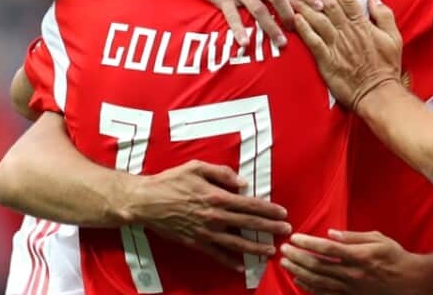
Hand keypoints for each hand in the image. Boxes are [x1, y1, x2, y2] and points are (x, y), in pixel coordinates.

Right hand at [128, 159, 291, 270]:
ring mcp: (206, 232)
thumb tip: (243, 183)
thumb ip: (222, 173)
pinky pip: (216, 254)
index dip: (268, 209)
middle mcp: (215, 216)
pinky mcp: (195, 242)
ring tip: (270, 251)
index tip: (283, 213)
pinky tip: (241, 265)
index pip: (250, 204)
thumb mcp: (197, 167)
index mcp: (217, 196)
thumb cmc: (171, 181)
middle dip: (270, 228)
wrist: (146, 201)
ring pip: (236, 242)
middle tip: (286, 231)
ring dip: (255, 247)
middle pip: (248, 224)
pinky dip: (230, 260)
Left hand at [279, 230, 421, 294]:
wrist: (409, 282)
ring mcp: (350, 288)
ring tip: (285, 264)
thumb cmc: (395, 257)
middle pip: (317, 266)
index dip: (308, 243)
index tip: (295, 237)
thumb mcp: (378, 239)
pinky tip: (299, 281)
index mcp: (359, 256)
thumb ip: (353, 236)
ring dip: (299, 272)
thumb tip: (331, 232)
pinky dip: (309, 287)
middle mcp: (352, 273)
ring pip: (318, 281)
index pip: (327, 249)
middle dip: (297, 257)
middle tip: (283, 250)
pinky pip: (325, 293)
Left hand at [291, 0, 401, 110]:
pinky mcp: (327, 61)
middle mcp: (348, 32)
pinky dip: (303, 29)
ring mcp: (337, 46)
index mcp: (363, 25)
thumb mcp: (394, 37)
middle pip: (328, 5)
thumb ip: (384, 15)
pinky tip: (293, 18)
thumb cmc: (386, 66)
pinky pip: (312, 42)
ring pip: (317, 20)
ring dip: (302, 5)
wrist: (378, 94)